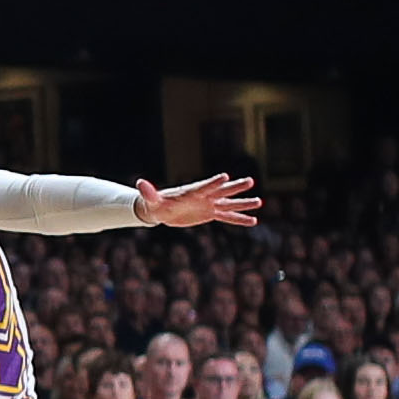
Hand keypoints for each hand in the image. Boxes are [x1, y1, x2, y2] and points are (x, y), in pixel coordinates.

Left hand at [136, 174, 261, 228]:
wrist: (161, 210)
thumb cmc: (156, 203)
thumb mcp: (151, 199)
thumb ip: (149, 192)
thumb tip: (139, 183)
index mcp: (191, 192)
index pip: (204, 186)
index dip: (213, 182)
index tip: (225, 176)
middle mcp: (203, 196)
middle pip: (221, 191)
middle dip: (234, 187)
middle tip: (250, 181)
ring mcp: (209, 205)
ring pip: (229, 204)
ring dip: (243, 204)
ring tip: (259, 202)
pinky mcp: (210, 214)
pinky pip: (227, 217)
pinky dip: (239, 220)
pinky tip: (253, 221)